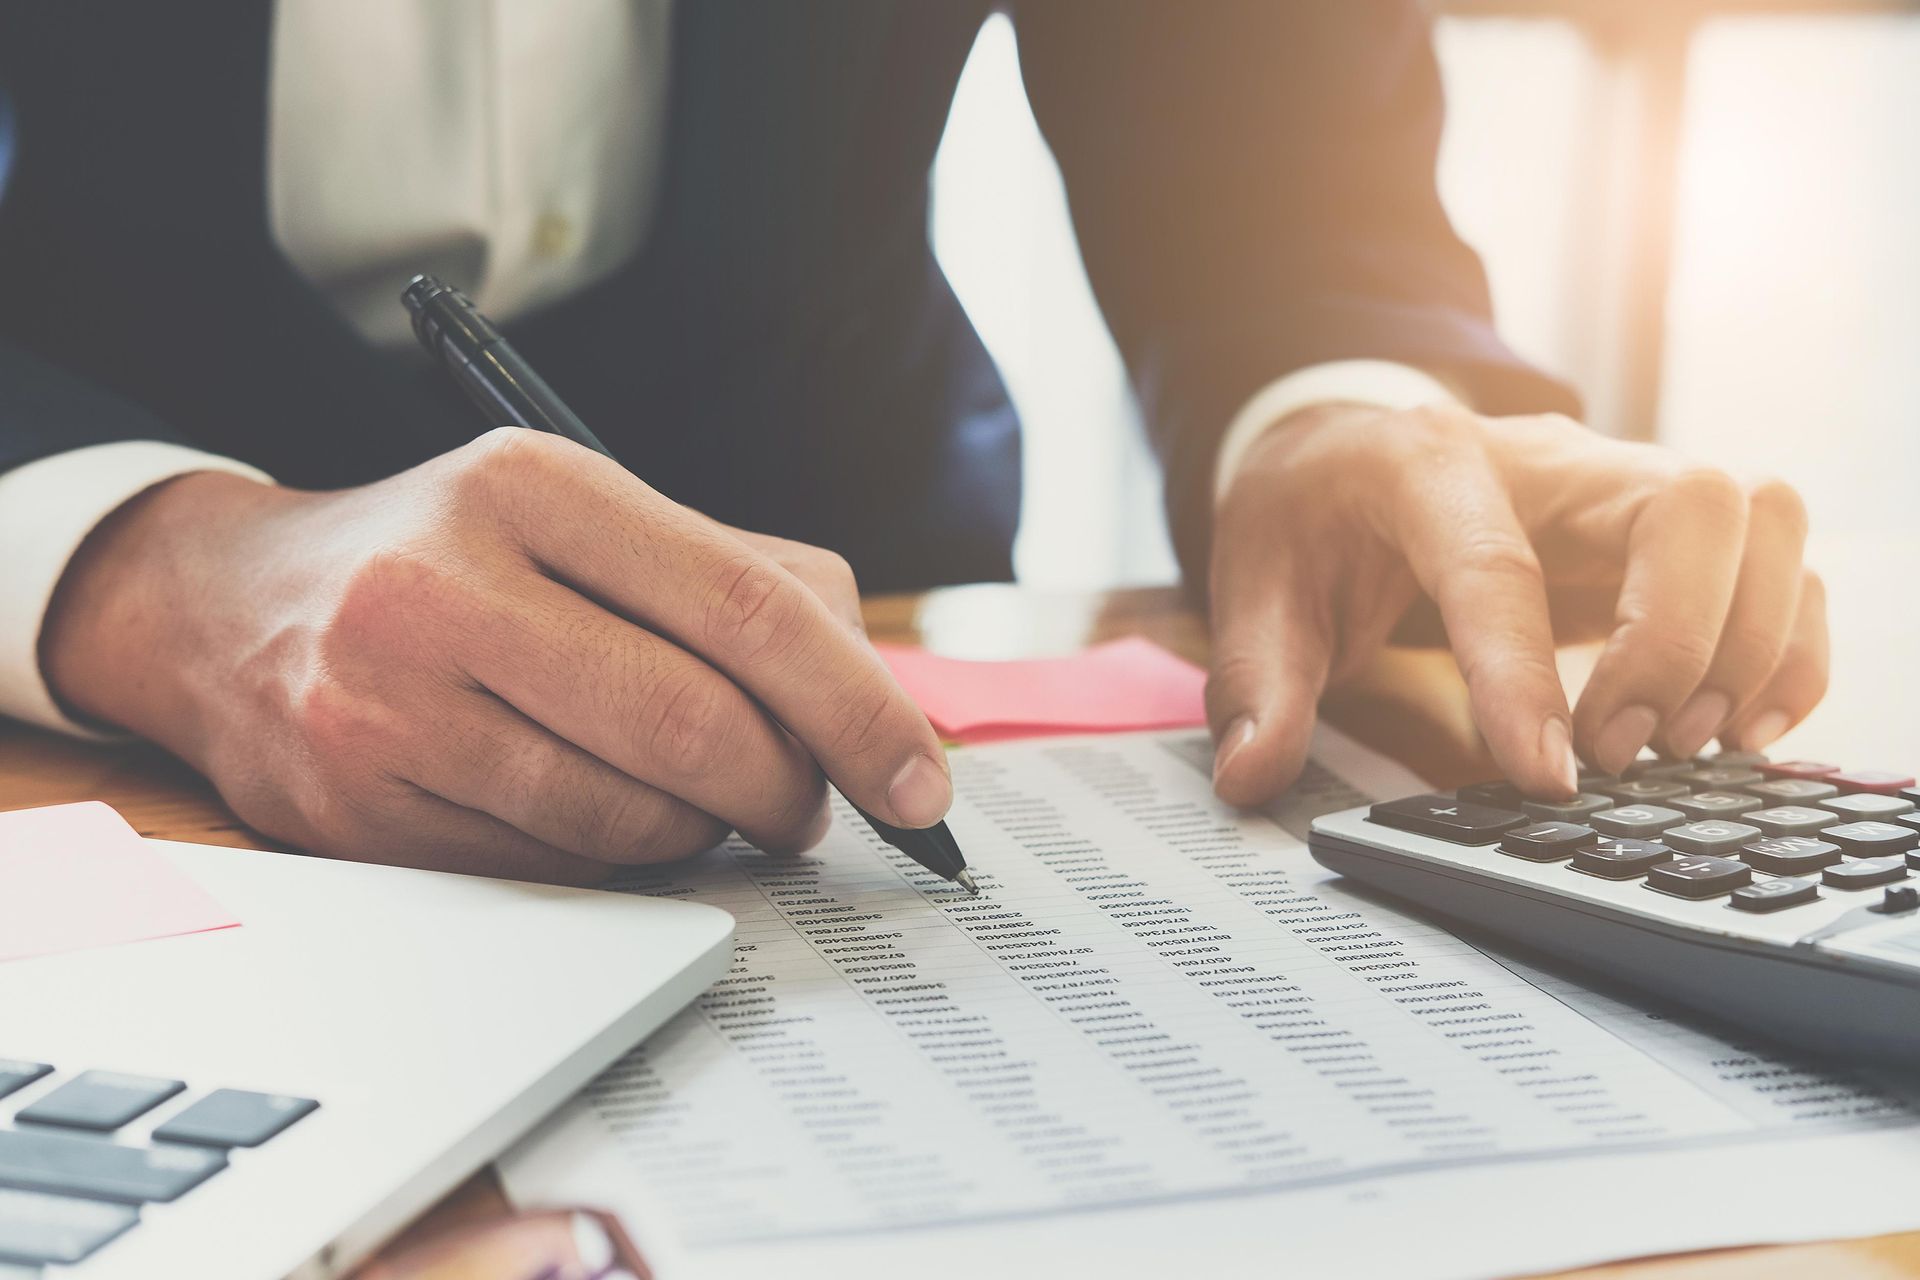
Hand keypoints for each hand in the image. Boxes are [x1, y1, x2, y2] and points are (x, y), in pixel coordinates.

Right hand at [42, 429, 951, 882]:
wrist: (231, 609)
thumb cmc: (453, 560)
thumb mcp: (584, 517)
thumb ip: (745, 579)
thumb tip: (881, 697)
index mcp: (535, 486)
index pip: (748, 610)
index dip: (858, 709)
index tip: (919, 779)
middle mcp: (447, 582)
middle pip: (698, 727)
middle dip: (788, 788)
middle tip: (806, 804)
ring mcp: (389, 702)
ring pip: (631, 818)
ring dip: (700, 830)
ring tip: (690, 796)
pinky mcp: (358, 808)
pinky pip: (553, 869)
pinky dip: (612, 859)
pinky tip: (593, 810)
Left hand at [1206, 403, 1825, 803]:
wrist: (1344, 446)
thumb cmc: (1309, 516)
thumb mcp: (1257, 589)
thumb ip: (1257, 683)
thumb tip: (1251, 776)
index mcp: (1428, 465)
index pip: (1496, 563)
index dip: (1522, 675)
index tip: (1544, 778)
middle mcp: (1552, 460)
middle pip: (1688, 507)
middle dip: (1676, 645)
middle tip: (1620, 753)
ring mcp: (1624, 486)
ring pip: (1760, 521)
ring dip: (1750, 647)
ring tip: (1682, 748)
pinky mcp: (1669, 533)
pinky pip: (1782, 565)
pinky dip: (1788, 649)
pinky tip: (1738, 730)